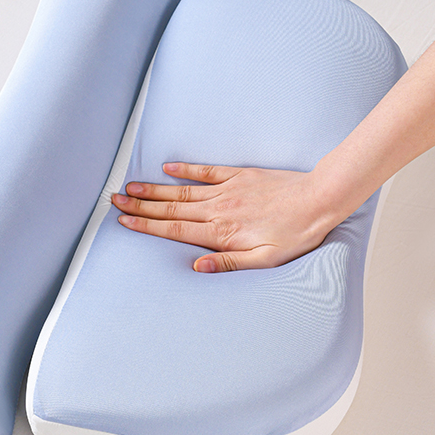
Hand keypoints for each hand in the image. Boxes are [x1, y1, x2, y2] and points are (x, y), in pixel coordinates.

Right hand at [111, 162, 338, 272]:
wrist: (319, 199)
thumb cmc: (296, 235)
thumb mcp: (266, 261)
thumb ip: (229, 264)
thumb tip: (196, 267)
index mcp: (223, 233)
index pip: (175, 229)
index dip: (146, 225)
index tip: (124, 221)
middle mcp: (219, 210)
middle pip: (171, 208)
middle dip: (140, 206)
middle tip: (115, 201)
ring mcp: (228, 190)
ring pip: (182, 190)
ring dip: (154, 190)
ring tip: (131, 187)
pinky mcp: (239, 176)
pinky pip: (206, 172)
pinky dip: (185, 169)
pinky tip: (167, 168)